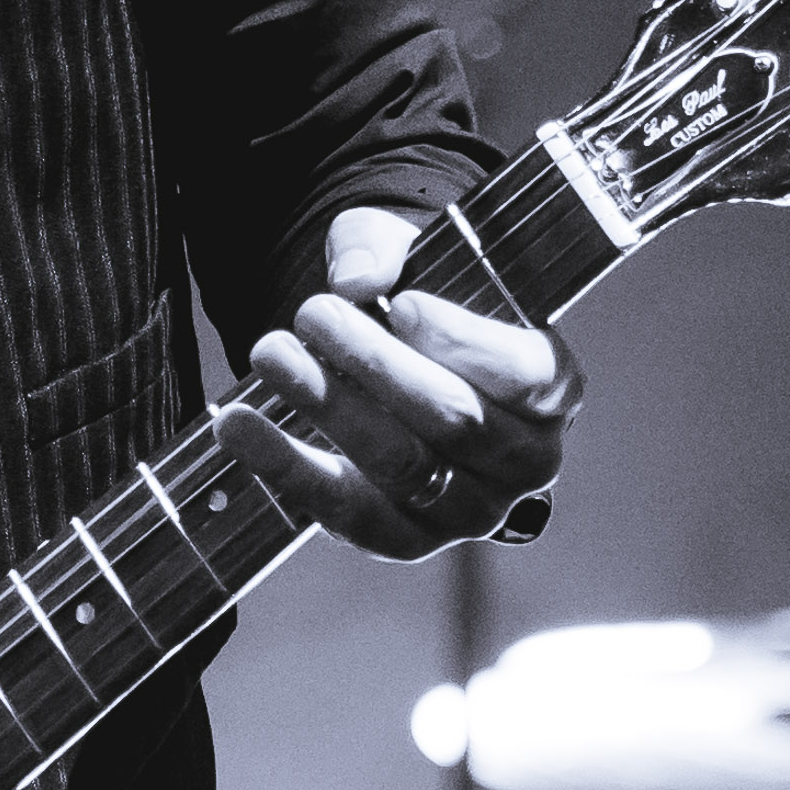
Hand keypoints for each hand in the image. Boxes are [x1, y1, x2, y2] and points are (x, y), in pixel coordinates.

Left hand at [214, 204, 578, 561]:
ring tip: (270, 353)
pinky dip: (287, 468)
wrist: (391, 372)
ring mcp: (468, 511)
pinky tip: (238, 425)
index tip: (400, 305)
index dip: (465, 342)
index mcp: (551, 390)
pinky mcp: (404, 540)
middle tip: (313, 313)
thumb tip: (355, 275)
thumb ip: (380, 249)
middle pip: (455, 420)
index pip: (526, 374)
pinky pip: (348, 514)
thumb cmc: (415, 310)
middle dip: (376, 364)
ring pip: (401, 466)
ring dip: (330, 408)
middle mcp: (525, 462)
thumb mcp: (405, 258)